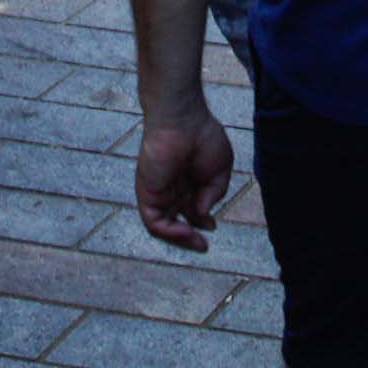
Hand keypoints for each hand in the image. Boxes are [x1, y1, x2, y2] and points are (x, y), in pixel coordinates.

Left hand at [134, 110, 233, 250]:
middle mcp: (171, 189)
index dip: (200, 223)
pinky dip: (169, 231)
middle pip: (175, 222)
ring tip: (197, 243)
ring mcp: (158, 192)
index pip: (189, 210)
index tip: (212, 228)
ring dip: (180, 239)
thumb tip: (203, 215)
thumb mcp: (219, 171)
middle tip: (203, 246)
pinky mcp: (147, 193)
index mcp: (187, 182)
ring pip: (163, 226)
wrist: (183, 120)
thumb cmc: (203, 137)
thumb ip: (214, 195)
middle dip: (189, 237)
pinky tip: (185, 231)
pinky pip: (154, 221)